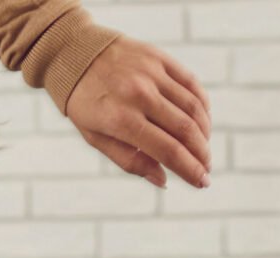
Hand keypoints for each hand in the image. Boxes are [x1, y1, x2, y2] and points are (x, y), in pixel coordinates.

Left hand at [66, 40, 211, 189]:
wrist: (73, 53)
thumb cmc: (85, 102)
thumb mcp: (96, 138)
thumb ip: (130, 161)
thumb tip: (164, 180)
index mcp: (120, 119)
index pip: (168, 150)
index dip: (190, 170)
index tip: (202, 182)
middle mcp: (138, 94)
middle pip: (185, 130)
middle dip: (202, 155)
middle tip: (206, 169)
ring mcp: (150, 73)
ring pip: (193, 107)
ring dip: (205, 133)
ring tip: (203, 148)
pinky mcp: (159, 57)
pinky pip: (191, 84)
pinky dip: (202, 105)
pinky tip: (201, 121)